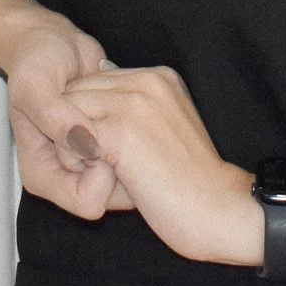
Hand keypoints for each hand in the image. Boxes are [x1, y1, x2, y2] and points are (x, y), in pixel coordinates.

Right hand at [0, 18, 132, 218]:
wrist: (53, 45)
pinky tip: (130, 109)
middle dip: (119, 162)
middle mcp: (67, 175)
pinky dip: (139, 136)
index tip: (98, 135)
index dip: (100, 171)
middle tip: (111, 122)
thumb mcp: (35, 86)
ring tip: (120, 112)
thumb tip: (84, 141)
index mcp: (42, 174)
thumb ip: (56, 117)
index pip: (87, 201)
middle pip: (112, 197)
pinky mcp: (108, 147)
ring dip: (132, 148)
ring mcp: (89, 163)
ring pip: (128, 181)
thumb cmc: (35, 64)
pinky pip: (136, 160)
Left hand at [62, 66, 257, 264]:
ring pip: (67, 108)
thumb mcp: (168, 129)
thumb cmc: (192, 182)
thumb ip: (138, 111)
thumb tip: (97, 105)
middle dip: (74, 124)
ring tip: (95, 169)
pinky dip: (73, 158)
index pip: (96, 79)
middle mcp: (147, 80)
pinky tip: (97, 176)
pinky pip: (70, 134)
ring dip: (71, 141)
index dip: (88, 114)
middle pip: (77, 89)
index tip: (102, 148)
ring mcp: (134, 102)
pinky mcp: (121, 129)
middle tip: (93, 161)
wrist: (218, 208)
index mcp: (160, 77)